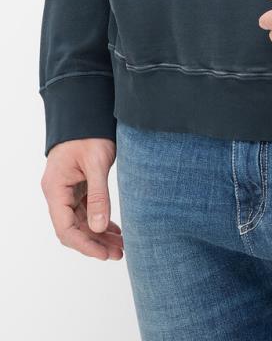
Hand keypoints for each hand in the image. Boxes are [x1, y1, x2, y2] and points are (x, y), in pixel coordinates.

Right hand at [41, 138, 123, 260]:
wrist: (87, 112)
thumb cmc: (89, 133)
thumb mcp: (96, 163)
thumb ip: (98, 196)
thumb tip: (98, 228)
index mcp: (56, 188)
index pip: (66, 228)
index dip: (85, 245)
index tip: (104, 254)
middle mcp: (58, 192)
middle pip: (74, 228)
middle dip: (95, 243)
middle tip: (119, 253)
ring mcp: (67, 189)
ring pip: (81, 221)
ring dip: (99, 234)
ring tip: (121, 245)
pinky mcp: (77, 185)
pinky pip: (86, 210)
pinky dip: (99, 220)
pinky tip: (114, 229)